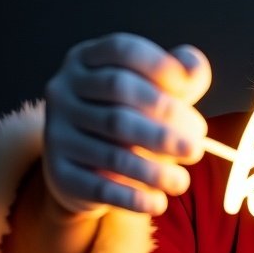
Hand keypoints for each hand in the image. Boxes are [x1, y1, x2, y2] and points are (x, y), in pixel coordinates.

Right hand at [42, 32, 211, 214]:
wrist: (87, 167)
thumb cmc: (131, 118)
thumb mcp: (156, 91)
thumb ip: (181, 75)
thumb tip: (193, 70)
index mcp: (88, 60)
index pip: (123, 50)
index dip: (160, 66)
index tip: (190, 88)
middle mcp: (64, 90)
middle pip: (119, 99)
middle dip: (164, 124)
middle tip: (196, 148)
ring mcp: (57, 130)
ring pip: (112, 149)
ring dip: (155, 170)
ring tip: (182, 182)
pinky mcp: (58, 172)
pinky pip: (99, 186)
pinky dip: (133, 197)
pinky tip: (158, 202)